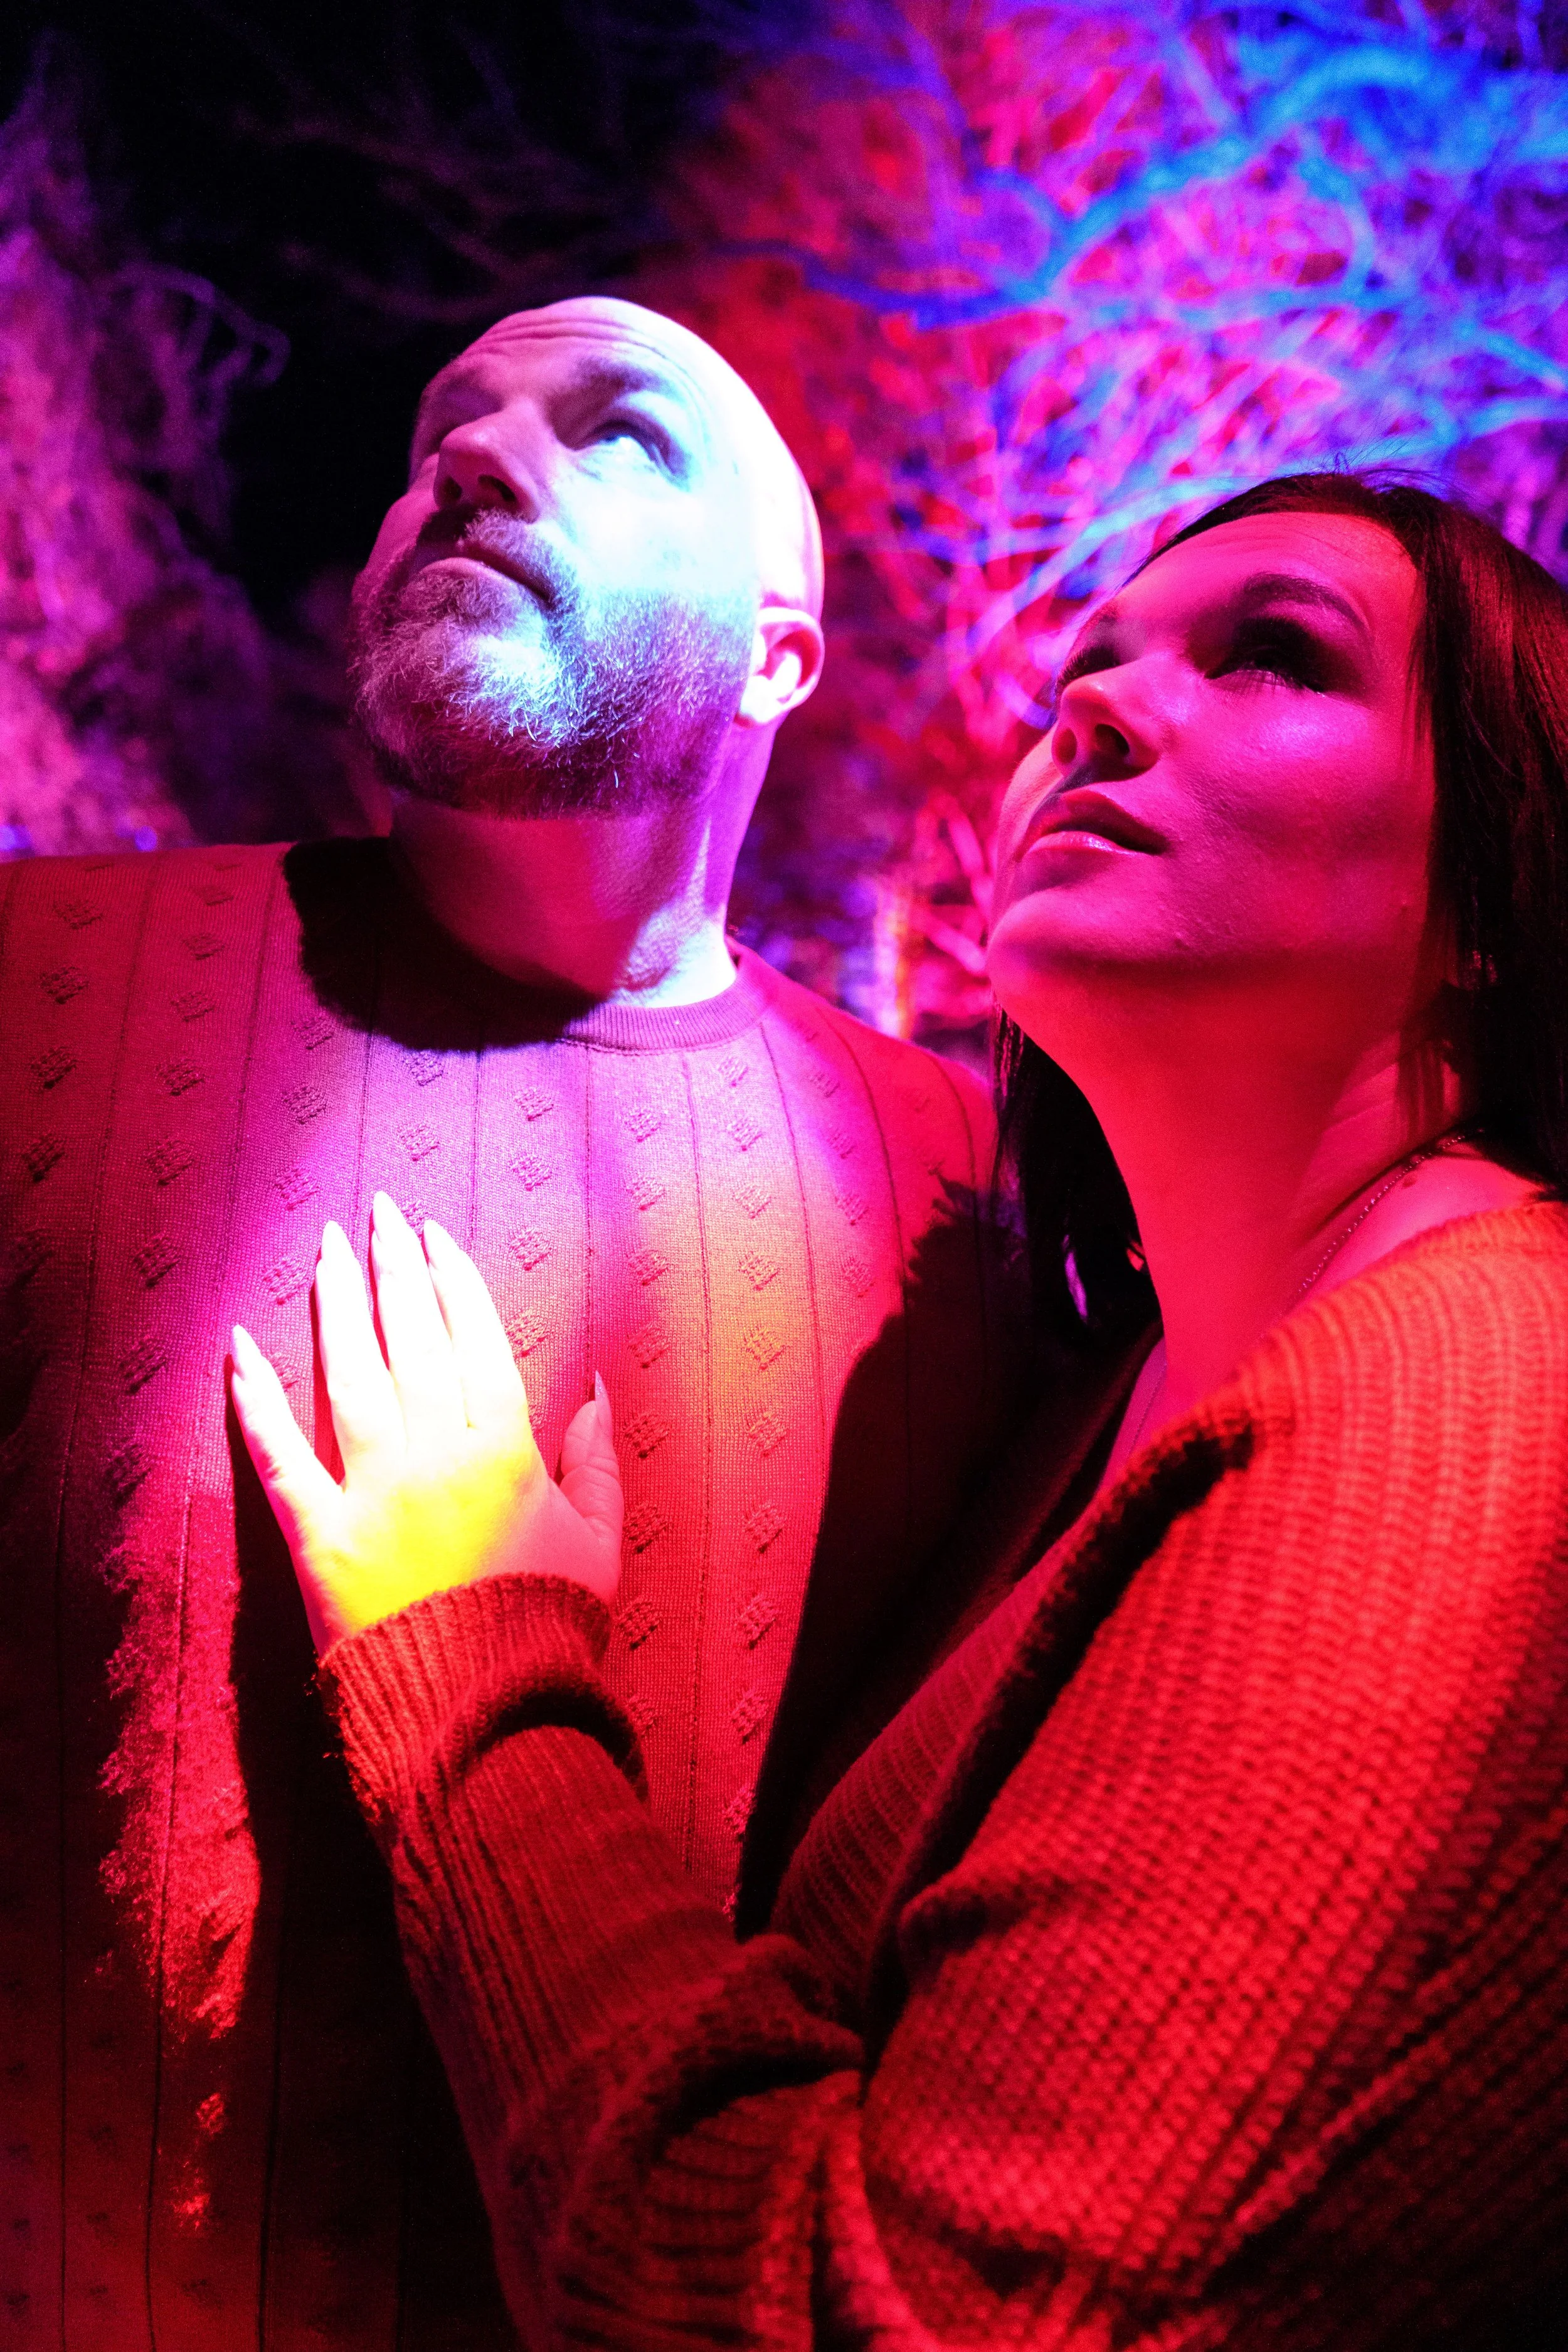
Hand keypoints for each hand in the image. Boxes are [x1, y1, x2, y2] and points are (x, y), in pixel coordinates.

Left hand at [230, 1193, 622, 1651]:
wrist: (480, 1714)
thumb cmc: (545, 1629)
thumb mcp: (598, 1543)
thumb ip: (598, 1463)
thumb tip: (595, 1388)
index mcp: (506, 1454)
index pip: (475, 1341)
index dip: (453, 1281)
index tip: (434, 1235)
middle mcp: (436, 1457)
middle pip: (411, 1339)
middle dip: (393, 1267)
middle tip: (376, 1212)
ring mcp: (372, 1493)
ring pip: (349, 1374)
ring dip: (336, 1303)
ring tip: (326, 1248)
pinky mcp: (317, 1537)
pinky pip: (277, 1454)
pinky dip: (254, 1397)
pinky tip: (237, 1344)